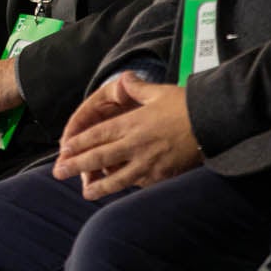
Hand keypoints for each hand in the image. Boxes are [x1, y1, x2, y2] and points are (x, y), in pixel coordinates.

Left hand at [53, 73, 201, 198]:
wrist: (212, 124)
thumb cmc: (185, 106)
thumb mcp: (158, 92)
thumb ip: (137, 88)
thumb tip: (125, 78)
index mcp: (131, 123)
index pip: (97, 135)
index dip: (78, 143)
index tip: (64, 149)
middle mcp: (135, 144)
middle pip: (99, 157)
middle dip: (76, 165)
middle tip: (58, 172)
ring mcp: (147, 163)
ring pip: (117, 178)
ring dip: (98, 186)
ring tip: (84, 192)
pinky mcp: (161, 176)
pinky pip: (138, 184)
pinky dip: (125, 188)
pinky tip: (117, 191)